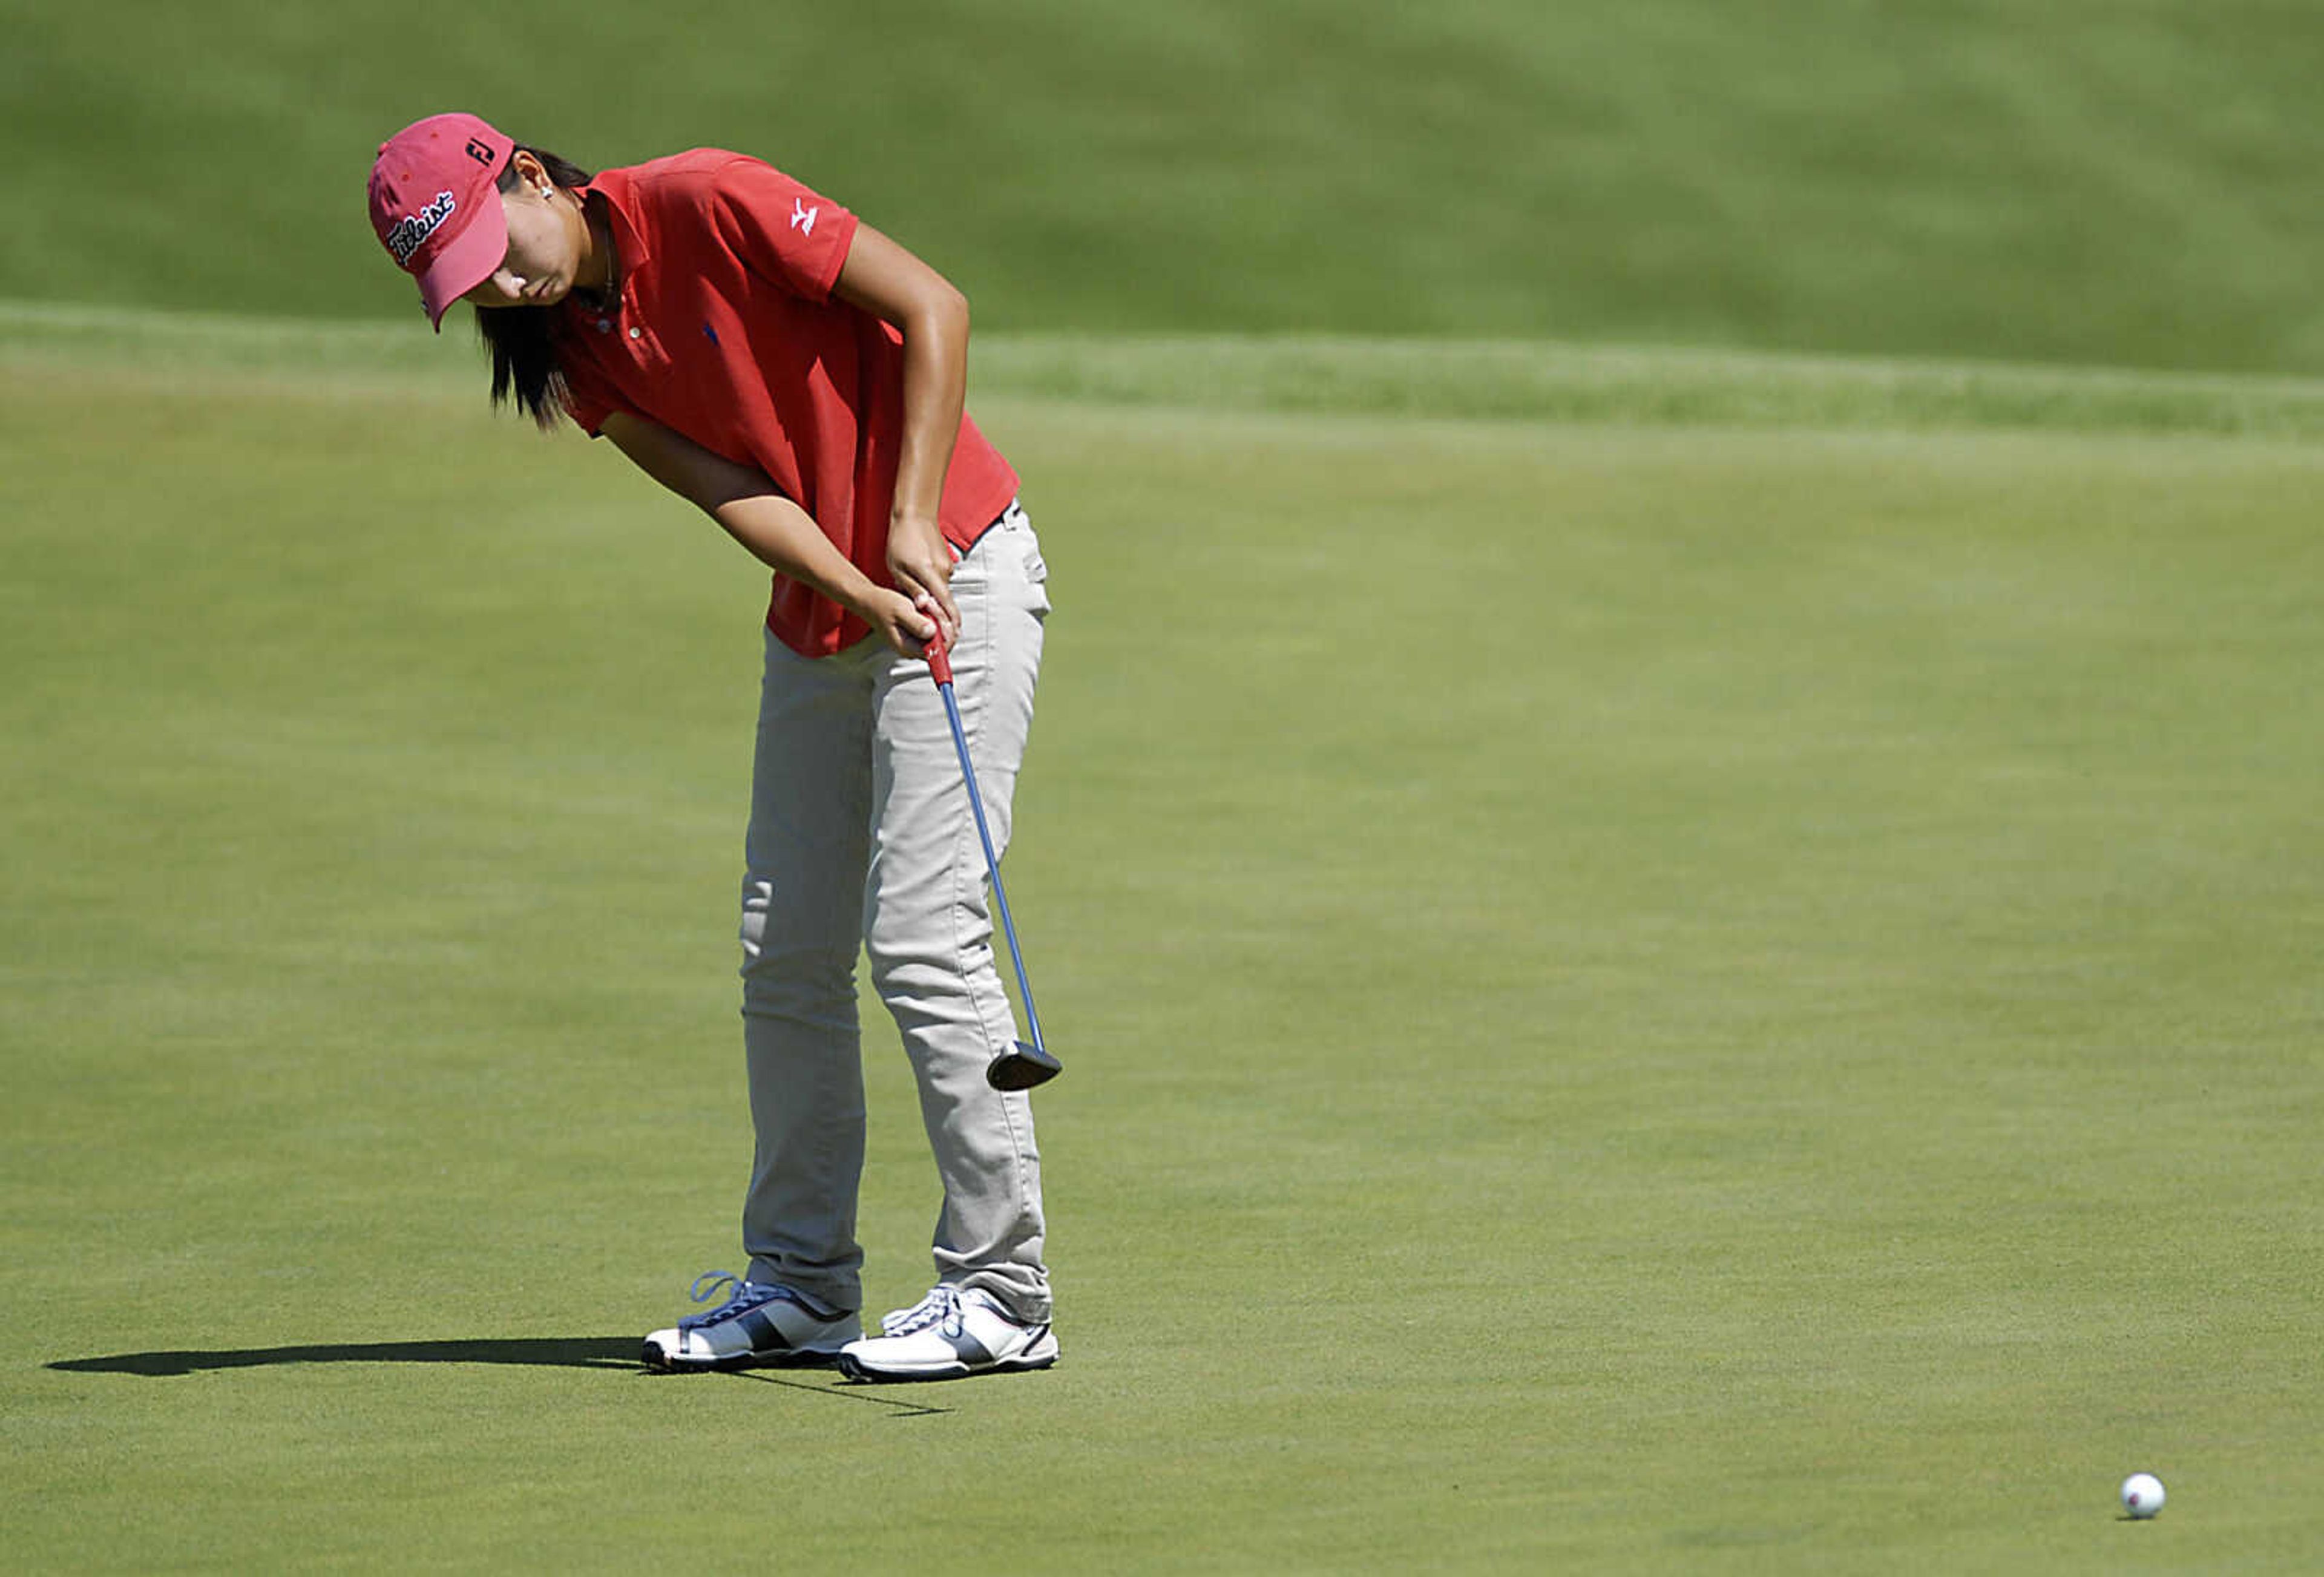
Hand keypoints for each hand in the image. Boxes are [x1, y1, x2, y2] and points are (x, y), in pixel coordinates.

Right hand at [862, 588, 942, 657]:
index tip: (943, 621)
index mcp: (908, 647)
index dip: (946, 637)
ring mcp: (915, 642)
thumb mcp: (901, 611)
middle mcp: (913, 648)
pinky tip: (925, 606)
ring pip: (939, 634)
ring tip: (926, 604)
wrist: (871, 601)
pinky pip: (934, 628)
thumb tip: (932, 632)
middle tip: (931, 607)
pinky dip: (933, 615)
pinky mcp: (917, 634)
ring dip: (938, 617)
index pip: (938, 653)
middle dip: (942, 623)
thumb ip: (917, 623)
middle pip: (942, 643)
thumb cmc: (882, 605)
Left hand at [886, 513, 958, 643]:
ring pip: (942, 591)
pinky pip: (941, 582)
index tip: (952, 636)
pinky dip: (934, 588)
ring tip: (920, 605)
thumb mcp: (898, 568)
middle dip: (943, 618)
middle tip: (937, 632)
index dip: (950, 622)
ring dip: (934, 601)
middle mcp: (943, 571)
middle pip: (946, 601)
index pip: (945, 603)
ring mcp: (947, 566)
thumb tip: (923, 606)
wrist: (914, 516)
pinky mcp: (946, 563)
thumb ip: (912, 588)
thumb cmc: (901, 541)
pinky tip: (922, 586)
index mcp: (930, 572)